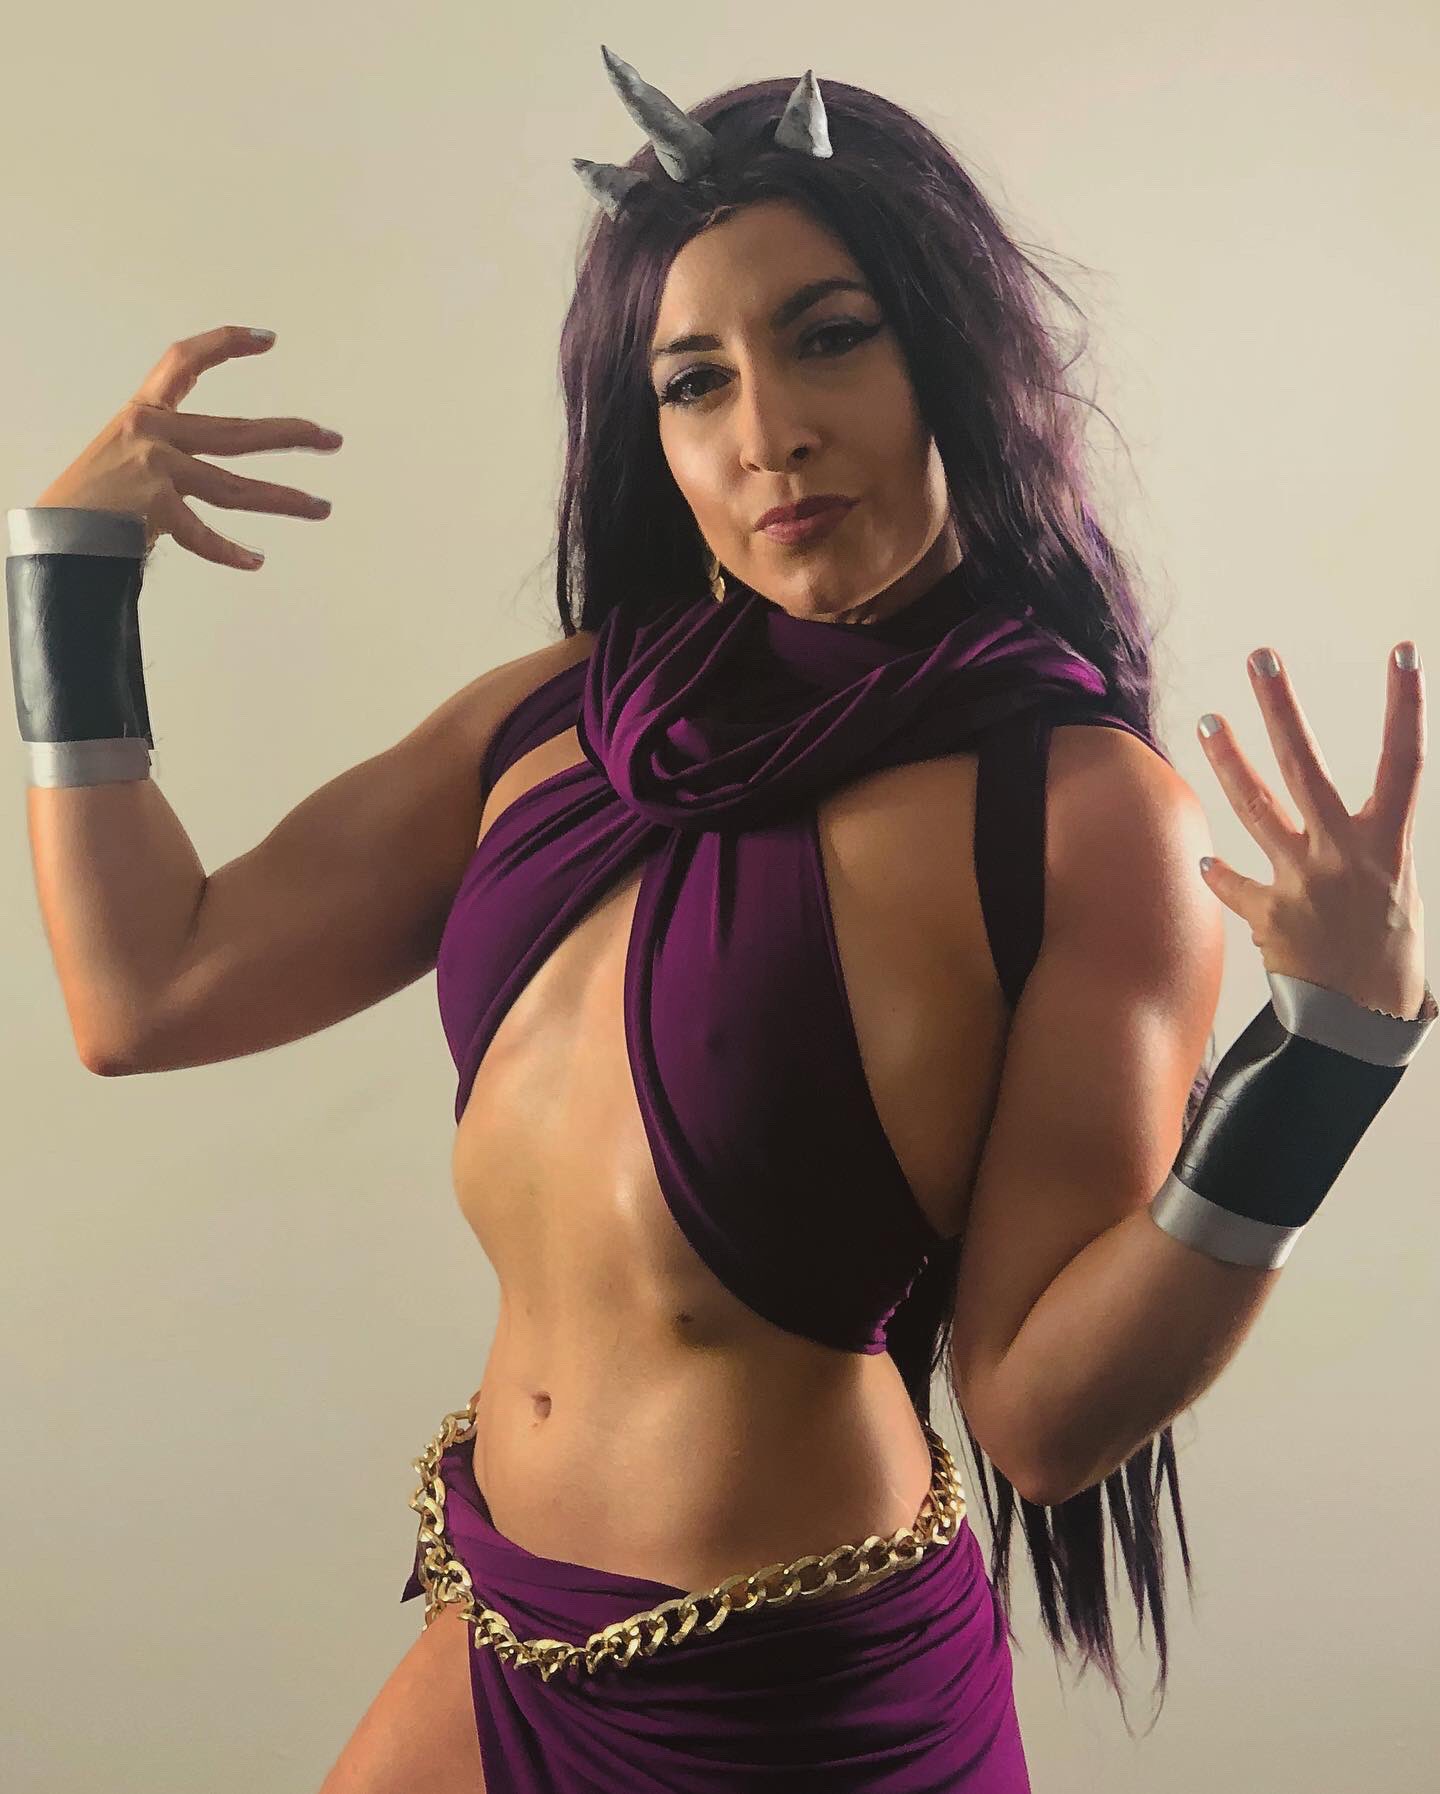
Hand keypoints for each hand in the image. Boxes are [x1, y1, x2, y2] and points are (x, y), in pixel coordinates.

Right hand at [34, 324, 341, 568]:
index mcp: (144, 416)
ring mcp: (154, 471)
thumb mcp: (125, 456)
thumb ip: (168, 451)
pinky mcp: (153, 509)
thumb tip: (211, 466)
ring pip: (234, 488)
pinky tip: (256, 560)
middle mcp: (151, 436)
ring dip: (284, 499)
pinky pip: (202, 534)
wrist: (57, 534)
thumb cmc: (94, 500)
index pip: (183, 362)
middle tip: (331, 439)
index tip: (267, 338)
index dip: (223, 344)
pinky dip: (229, 552)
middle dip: (289, 436)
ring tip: (322, 507)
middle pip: (235, 433)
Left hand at [1197, 643, 1426, 1019]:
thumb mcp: (1394, 889)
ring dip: (1228, 761)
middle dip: (1282, 707)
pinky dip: (1219, 874)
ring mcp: (1301, 882)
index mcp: (1387, 844)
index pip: (1404, 760)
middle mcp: (1343, 855)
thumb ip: (1362, 845)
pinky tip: (1203, 860)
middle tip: (1260, 658)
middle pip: (1305, 766)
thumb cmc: (1384, 951)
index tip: (1402, 652)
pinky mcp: (1268, 916)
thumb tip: (1334, 819)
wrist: (1363, 1025)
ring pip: (1255, 807)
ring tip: (1208, 719)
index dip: (1405, 705)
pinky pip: (1234, 885)